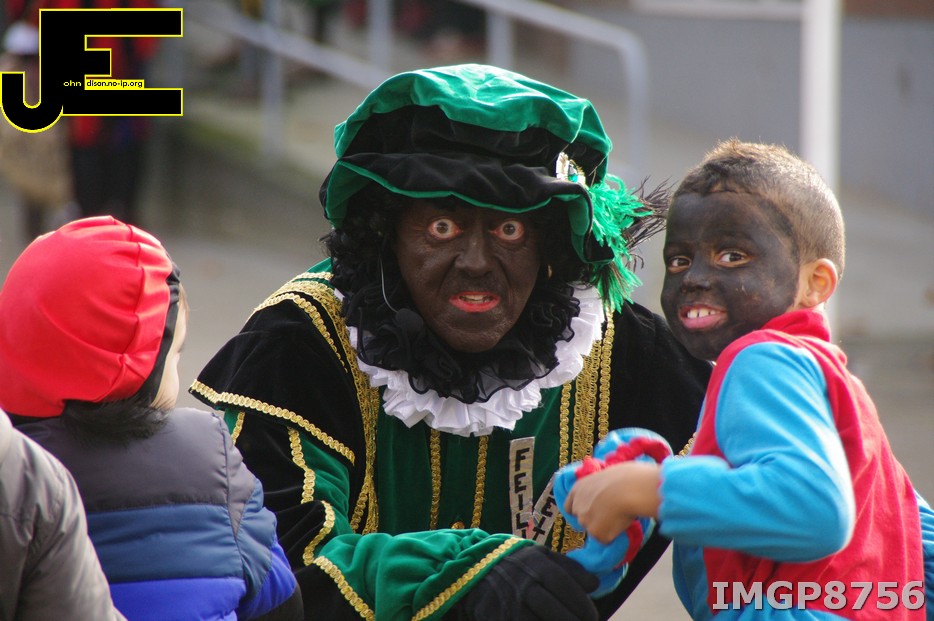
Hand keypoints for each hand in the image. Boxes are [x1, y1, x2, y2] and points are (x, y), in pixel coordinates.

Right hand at [453, 545, 598, 620]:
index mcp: (536, 564)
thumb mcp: (538, 555)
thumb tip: (595, 583)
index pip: (567, 587)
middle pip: (559, 612)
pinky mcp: (502, 619)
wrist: (473, 573)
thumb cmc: (514, 562)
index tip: (592, 615)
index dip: (583, 605)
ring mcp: (512, 606)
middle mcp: (524, 585)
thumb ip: (568, 567)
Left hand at [564, 461, 661, 543]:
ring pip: (595, 530)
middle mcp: (577, 506)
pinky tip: (621, 522)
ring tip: (620, 516)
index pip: (569, 507)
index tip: (592, 512)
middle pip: (582, 520)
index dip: (581, 511)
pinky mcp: (595, 533)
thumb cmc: (626, 478)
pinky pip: (606, 539)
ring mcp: (584, 521)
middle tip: (611, 514)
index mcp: (577, 489)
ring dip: (605, 527)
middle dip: (594, 520)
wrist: (631, 488)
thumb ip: (597, 490)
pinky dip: (614, 535)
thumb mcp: (604, 479)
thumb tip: (604, 497)